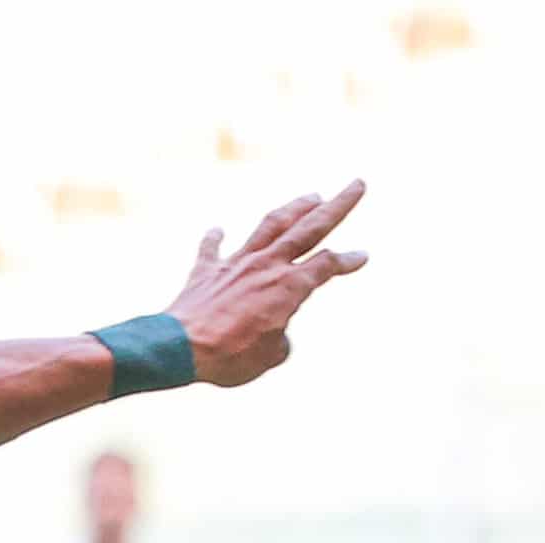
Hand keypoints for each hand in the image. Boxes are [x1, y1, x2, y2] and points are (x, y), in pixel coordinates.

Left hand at [164, 181, 370, 387]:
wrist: (181, 348)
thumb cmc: (230, 357)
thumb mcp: (269, 357)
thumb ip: (280, 340)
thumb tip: (274, 332)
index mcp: (289, 285)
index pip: (327, 265)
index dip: (348, 260)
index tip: (362, 256)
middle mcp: (266, 265)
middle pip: (309, 228)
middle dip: (337, 205)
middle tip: (357, 185)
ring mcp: (236, 263)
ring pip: (271, 226)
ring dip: (294, 208)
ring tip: (311, 196)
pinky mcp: (207, 270)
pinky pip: (213, 248)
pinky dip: (216, 239)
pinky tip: (219, 229)